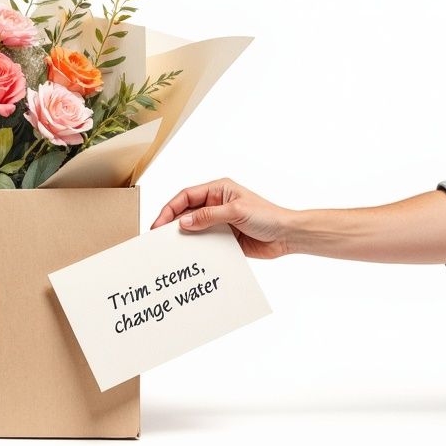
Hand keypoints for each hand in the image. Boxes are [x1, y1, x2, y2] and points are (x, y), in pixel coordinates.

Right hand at [150, 178, 294, 258]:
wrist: (287, 236)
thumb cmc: (268, 216)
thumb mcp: (236, 212)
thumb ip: (208, 216)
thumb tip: (183, 222)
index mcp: (219, 190)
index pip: (187, 196)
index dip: (170, 209)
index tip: (159, 223)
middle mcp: (217, 204)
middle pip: (187, 212)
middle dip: (172, 223)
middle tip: (158, 237)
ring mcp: (220, 222)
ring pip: (194, 228)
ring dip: (184, 237)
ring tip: (170, 248)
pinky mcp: (224, 238)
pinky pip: (205, 242)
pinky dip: (197, 248)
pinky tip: (190, 255)